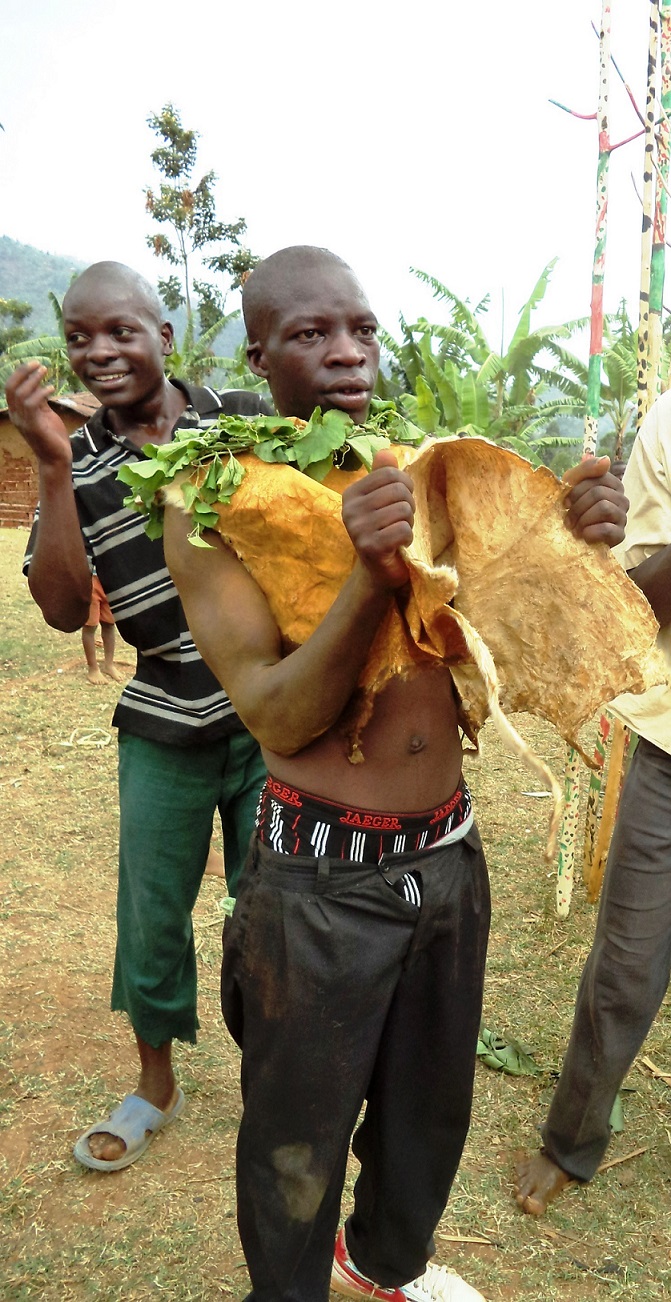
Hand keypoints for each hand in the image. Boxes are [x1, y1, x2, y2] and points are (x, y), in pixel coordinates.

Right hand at [6, 362, 71, 466]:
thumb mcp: (44, 414)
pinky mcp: (33, 426)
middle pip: (11, 388)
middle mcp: (16, 416)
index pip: (10, 388)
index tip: (34, 364)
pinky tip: (51, 388)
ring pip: (20, 394)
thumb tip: (39, 384)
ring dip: (33, 380)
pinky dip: (40, 393)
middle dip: (23, 372)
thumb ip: (39, 401)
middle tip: (38, 364)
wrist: (56, 459)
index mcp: (16, 412)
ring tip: (45, 371)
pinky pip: (32, 405)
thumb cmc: (52, 436)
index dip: (20, 373)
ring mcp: (23, 422)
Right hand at [341, 449, 414, 588]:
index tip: (401, 501)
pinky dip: (408, 538)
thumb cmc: (384, 530)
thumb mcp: (383, 500)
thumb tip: (385, 451)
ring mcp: (358, 529)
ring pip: (403, 510)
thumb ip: (383, 475)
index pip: (390, 473)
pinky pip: (403, 530)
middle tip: (400, 520)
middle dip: (409, 506)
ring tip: (398, 532)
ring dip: (409, 522)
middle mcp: (350, 509)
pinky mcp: (370, 547)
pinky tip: (398, 545)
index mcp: (351, 494)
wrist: (379, 570)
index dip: (405, 485)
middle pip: (398, 491)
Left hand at [563, 455, 627, 546]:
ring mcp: (622, 517)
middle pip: (599, 493)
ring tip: (574, 529)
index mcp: (612, 484)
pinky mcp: (620, 535)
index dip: (577, 490)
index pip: (598, 478)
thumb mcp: (571, 484)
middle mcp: (621, 499)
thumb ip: (586, 469)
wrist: (568, 538)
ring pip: (604, 508)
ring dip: (583, 519)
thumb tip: (606, 460)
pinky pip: (607, 529)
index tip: (565, 503)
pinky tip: (583, 536)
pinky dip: (590, 532)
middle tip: (567, 519)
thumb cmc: (571, 507)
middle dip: (577, 507)